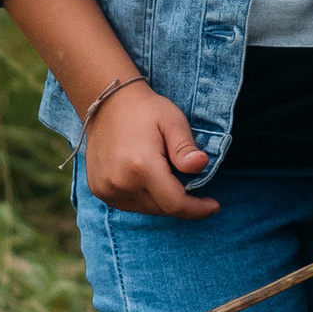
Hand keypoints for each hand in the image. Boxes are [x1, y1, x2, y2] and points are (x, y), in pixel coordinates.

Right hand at [83, 83, 216, 217]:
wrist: (107, 102)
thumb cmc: (145, 110)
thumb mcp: (172, 121)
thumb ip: (185, 147)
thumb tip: (201, 165)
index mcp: (141, 167)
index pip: (175, 204)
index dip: (197, 209)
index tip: (214, 206)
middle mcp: (121, 183)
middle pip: (161, 208)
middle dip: (180, 201)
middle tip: (187, 180)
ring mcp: (107, 189)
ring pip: (146, 209)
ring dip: (161, 200)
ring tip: (165, 174)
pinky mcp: (99, 189)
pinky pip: (129, 204)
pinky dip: (144, 198)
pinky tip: (147, 179)